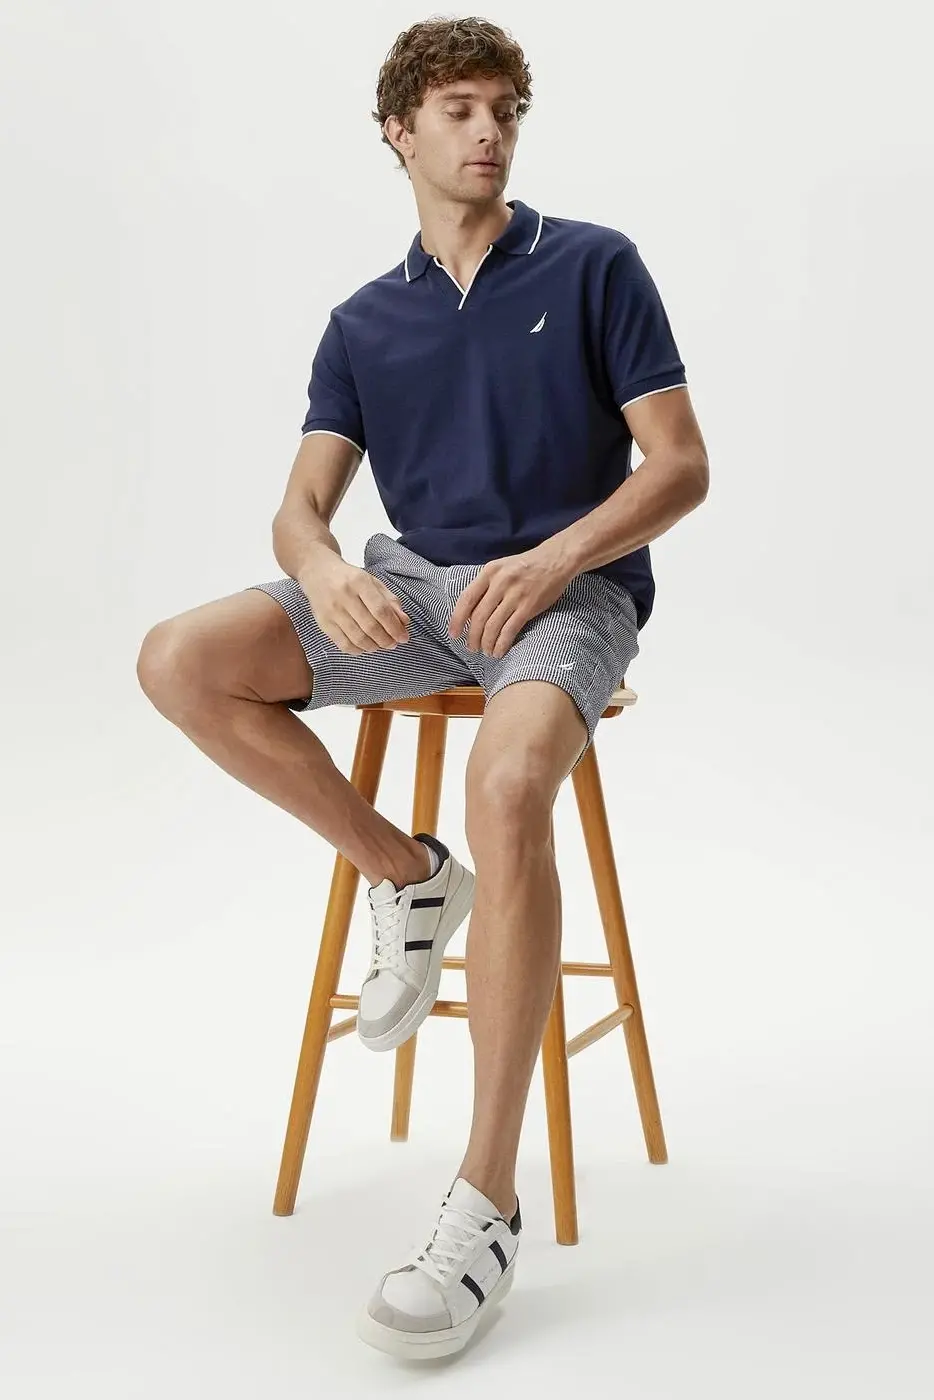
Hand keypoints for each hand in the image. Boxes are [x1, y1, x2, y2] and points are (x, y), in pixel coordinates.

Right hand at [299, 553, 409, 654]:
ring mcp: (331, 610)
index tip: (403, 637)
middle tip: (393, 643)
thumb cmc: (349, 578)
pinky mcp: (323, 622)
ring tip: (381, 646)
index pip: (381, 610)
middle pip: (370, 626)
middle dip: (386, 640)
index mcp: (359, 582)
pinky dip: (358, 650)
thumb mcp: (372, 581)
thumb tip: (404, 622)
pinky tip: (365, 647)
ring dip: (374, 646)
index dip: (395, 627)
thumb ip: (390, 600)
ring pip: (357, 638)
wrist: (317, 572)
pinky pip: (343, 644)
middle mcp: (344, 596)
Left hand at [447, 545, 573, 658]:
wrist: (556, 560)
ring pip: (493, 626)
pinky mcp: (529, 606)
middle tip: (472, 648)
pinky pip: (510, 630)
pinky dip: (502, 644)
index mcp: (489, 572)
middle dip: (473, 637)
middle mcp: (500, 582)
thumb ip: (486, 585)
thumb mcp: (502, 568)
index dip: (457, 619)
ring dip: (486, 643)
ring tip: (486, 652)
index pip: (467, 599)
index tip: (454, 634)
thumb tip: (469, 613)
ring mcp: (515, 595)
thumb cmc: (526, 566)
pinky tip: (499, 651)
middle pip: (479, 616)